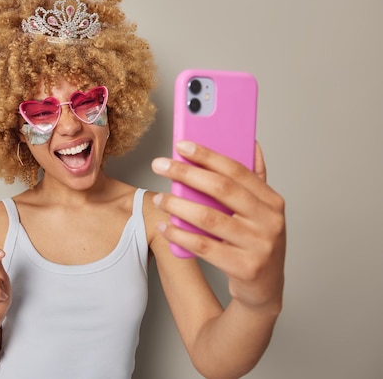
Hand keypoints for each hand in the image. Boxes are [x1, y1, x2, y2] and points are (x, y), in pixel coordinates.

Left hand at [152, 141, 284, 310]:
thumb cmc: (256, 243)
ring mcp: (259, 246)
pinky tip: (165, 228)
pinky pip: (204, 246)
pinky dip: (180, 235)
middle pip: (221, 189)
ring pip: (208, 218)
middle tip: (160, 165)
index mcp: (272, 202)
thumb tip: (251, 143)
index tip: (181, 145)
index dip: (208, 155)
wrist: (265, 289)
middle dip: (186, 174)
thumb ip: (255, 180)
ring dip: (178, 205)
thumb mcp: (262, 212)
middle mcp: (270, 221)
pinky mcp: (244, 267)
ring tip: (158, 199)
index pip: (237, 170)